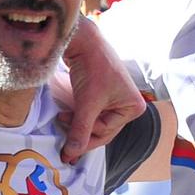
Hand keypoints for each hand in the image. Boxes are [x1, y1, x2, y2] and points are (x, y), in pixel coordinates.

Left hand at [55, 20, 144, 163]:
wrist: (83, 40)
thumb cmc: (92, 68)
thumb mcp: (87, 103)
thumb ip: (80, 130)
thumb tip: (72, 155)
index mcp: (132, 107)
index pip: (106, 133)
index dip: (85, 140)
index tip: (66, 150)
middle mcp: (127, 104)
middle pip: (101, 129)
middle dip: (81, 132)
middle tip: (63, 140)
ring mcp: (115, 98)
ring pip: (94, 121)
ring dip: (77, 123)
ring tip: (62, 118)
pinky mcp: (102, 92)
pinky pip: (90, 111)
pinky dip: (78, 115)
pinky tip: (66, 115)